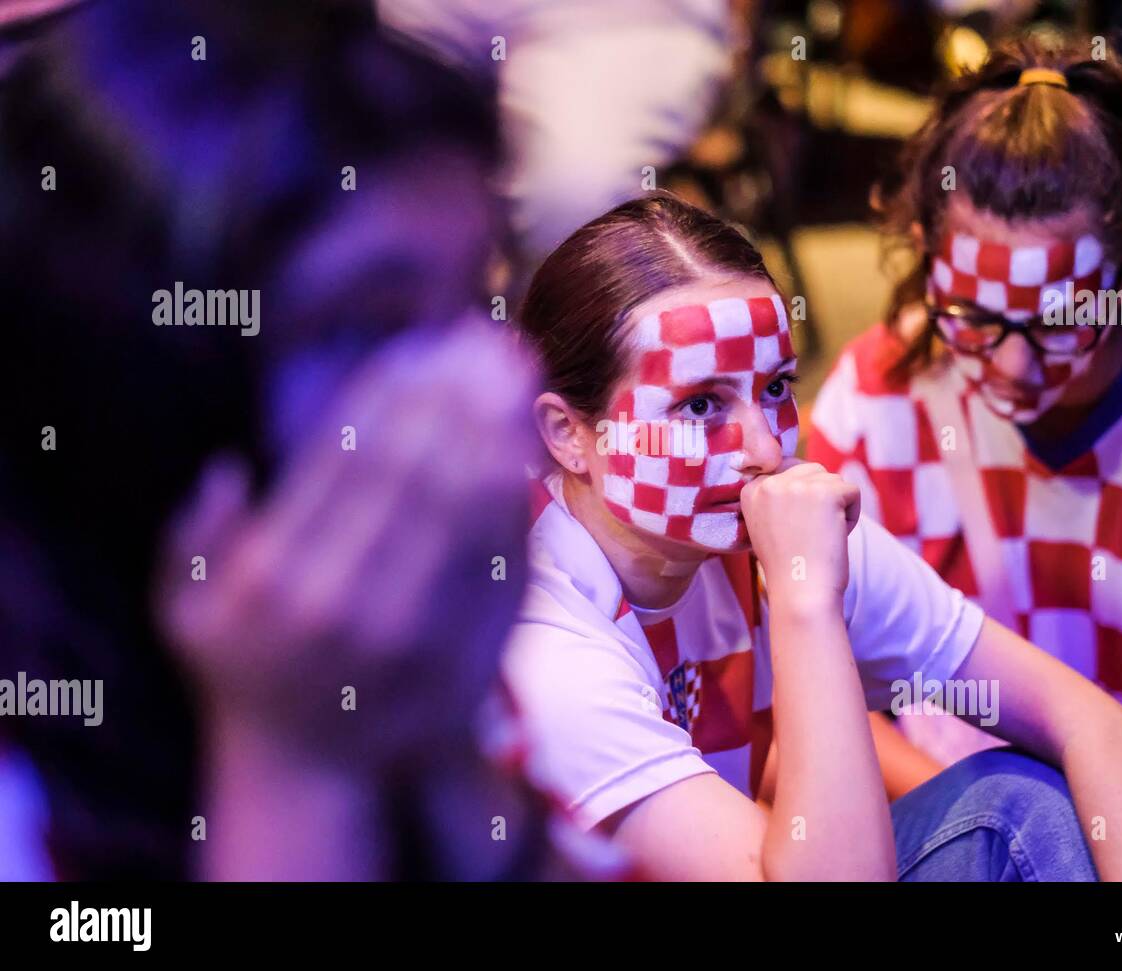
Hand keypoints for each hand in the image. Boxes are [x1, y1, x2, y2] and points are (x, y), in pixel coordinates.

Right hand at [156, 318, 536, 770]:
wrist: (313, 772)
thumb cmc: (246, 678)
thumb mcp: (185, 615)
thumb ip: (194, 540)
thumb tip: (229, 467)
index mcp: (272, 574)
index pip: (341, 460)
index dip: (389, 396)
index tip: (420, 348)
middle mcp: (340, 598)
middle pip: (409, 470)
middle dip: (452, 394)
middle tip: (484, 339)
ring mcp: (406, 629)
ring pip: (459, 508)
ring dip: (493, 429)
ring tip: (514, 374)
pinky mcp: (457, 651)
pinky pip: (493, 563)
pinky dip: (511, 501)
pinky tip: (522, 451)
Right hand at [740, 459, 859, 609]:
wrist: (800, 593)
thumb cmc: (788, 566)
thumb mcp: (765, 525)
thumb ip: (776, 497)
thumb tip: (803, 470)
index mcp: (751, 490)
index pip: (788, 470)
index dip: (801, 498)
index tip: (794, 528)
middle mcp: (770, 483)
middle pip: (812, 471)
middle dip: (820, 499)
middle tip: (809, 533)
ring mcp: (797, 485)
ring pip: (834, 480)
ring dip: (836, 508)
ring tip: (820, 536)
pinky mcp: (825, 492)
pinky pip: (852, 491)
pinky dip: (852, 516)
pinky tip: (834, 536)